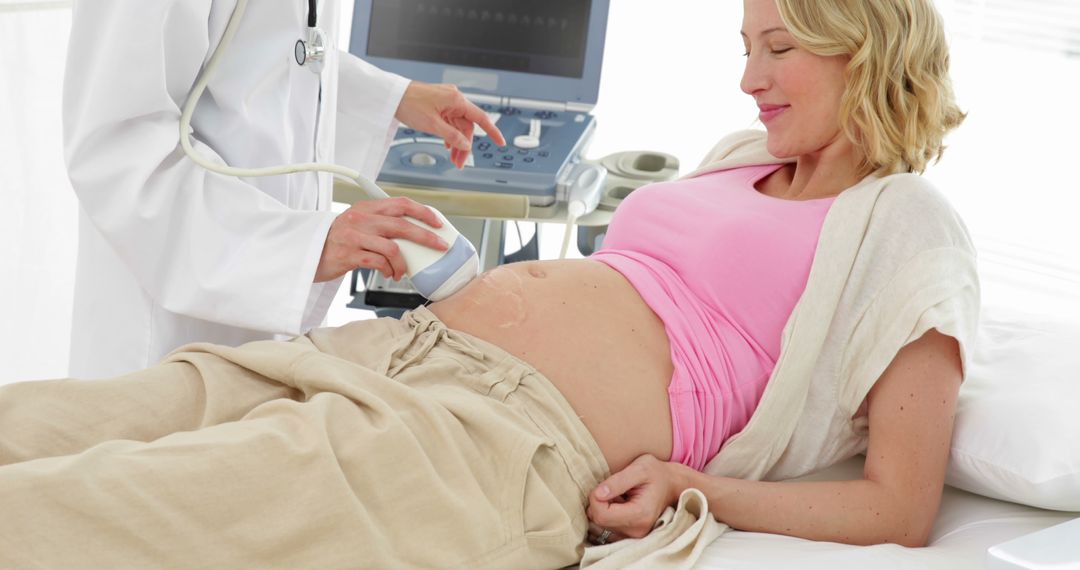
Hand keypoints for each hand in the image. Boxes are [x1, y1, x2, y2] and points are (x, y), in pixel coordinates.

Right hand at [314, 197, 447, 282]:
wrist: (307, 254)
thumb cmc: (337, 241)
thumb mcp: (357, 224)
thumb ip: (380, 223)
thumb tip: (413, 232)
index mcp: (365, 208)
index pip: (400, 203)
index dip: (422, 212)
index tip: (438, 222)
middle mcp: (360, 219)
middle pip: (402, 225)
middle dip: (426, 236)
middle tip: (439, 246)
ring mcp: (354, 237)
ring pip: (392, 247)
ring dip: (403, 263)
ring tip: (402, 271)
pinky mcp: (349, 255)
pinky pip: (379, 262)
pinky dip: (389, 270)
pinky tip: (389, 274)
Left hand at [394, 81, 506, 168]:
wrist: (391, 96)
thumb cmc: (409, 103)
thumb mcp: (432, 124)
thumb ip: (452, 136)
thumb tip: (466, 145)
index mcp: (456, 99)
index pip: (480, 117)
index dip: (492, 131)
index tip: (500, 142)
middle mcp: (453, 99)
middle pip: (467, 126)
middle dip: (465, 145)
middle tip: (460, 162)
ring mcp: (446, 102)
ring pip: (458, 126)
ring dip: (456, 142)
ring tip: (453, 158)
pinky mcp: (438, 105)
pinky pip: (449, 122)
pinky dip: (449, 134)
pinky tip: (447, 145)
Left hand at [586, 454, 689, 541]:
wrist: (672, 485)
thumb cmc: (656, 473)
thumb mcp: (640, 468)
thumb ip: (617, 481)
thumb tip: (597, 494)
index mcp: (640, 514)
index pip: (601, 515)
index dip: (595, 499)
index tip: (603, 486)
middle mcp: (637, 531)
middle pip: (599, 522)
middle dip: (598, 504)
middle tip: (612, 490)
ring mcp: (634, 537)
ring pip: (599, 527)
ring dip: (602, 511)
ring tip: (617, 497)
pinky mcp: (630, 537)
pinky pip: (605, 530)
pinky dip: (606, 517)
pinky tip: (618, 506)